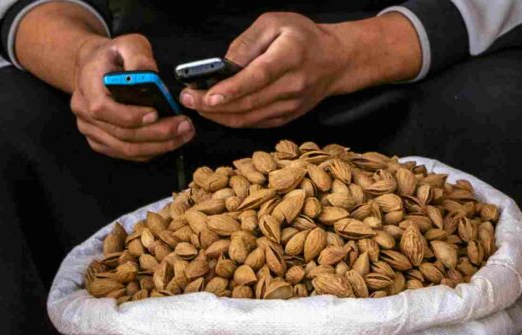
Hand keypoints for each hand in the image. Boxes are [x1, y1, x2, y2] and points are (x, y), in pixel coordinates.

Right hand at [70, 33, 193, 159]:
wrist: (93, 67)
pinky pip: (127, 153)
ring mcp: (90, 130)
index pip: (103, 109)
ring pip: (126, 149)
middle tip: (185, 126)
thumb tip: (149, 75)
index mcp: (87, 86)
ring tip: (184, 134)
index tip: (157, 113)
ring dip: (159, 146)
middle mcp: (84, 112)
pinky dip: (151, 151)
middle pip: (121, 134)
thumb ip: (138, 57)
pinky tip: (170, 142)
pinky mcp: (100, 142)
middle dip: (157, 133)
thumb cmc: (113, 56)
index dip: (130, 116)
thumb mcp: (127, 44)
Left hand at [179, 12, 351, 128]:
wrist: (335, 60)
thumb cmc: (302, 37)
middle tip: (187, 98)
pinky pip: (256, 123)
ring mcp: (291, 105)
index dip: (231, 89)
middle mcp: (292, 86)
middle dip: (213, 104)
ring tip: (196, 105)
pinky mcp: (287, 116)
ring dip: (219, 115)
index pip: (257, 77)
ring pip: (250, 118)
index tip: (206, 95)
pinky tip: (216, 112)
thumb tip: (224, 65)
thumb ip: (247, 42)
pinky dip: (233, 120)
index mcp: (290, 57)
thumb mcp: (274, 23)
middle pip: (249, 102)